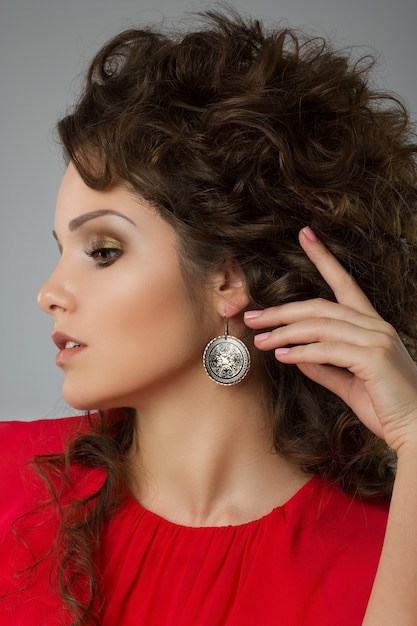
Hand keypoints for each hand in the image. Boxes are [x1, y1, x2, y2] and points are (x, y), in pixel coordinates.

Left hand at [244, 227, 416, 454]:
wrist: (415, 429)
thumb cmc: (385, 406)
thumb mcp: (347, 380)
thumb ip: (323, 366)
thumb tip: (296, 354)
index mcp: (371, 325)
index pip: (344, 283)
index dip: (324, 258)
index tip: (305, 236)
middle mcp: (375, 326)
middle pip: (320, 306)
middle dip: (282, 310)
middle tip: (253, 316)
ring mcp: (376, 339)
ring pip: (319, 325)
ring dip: (284, 332)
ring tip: (260, 339)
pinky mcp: (373, 358)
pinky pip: (327, 349)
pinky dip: (300, 351)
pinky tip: (281, 355)